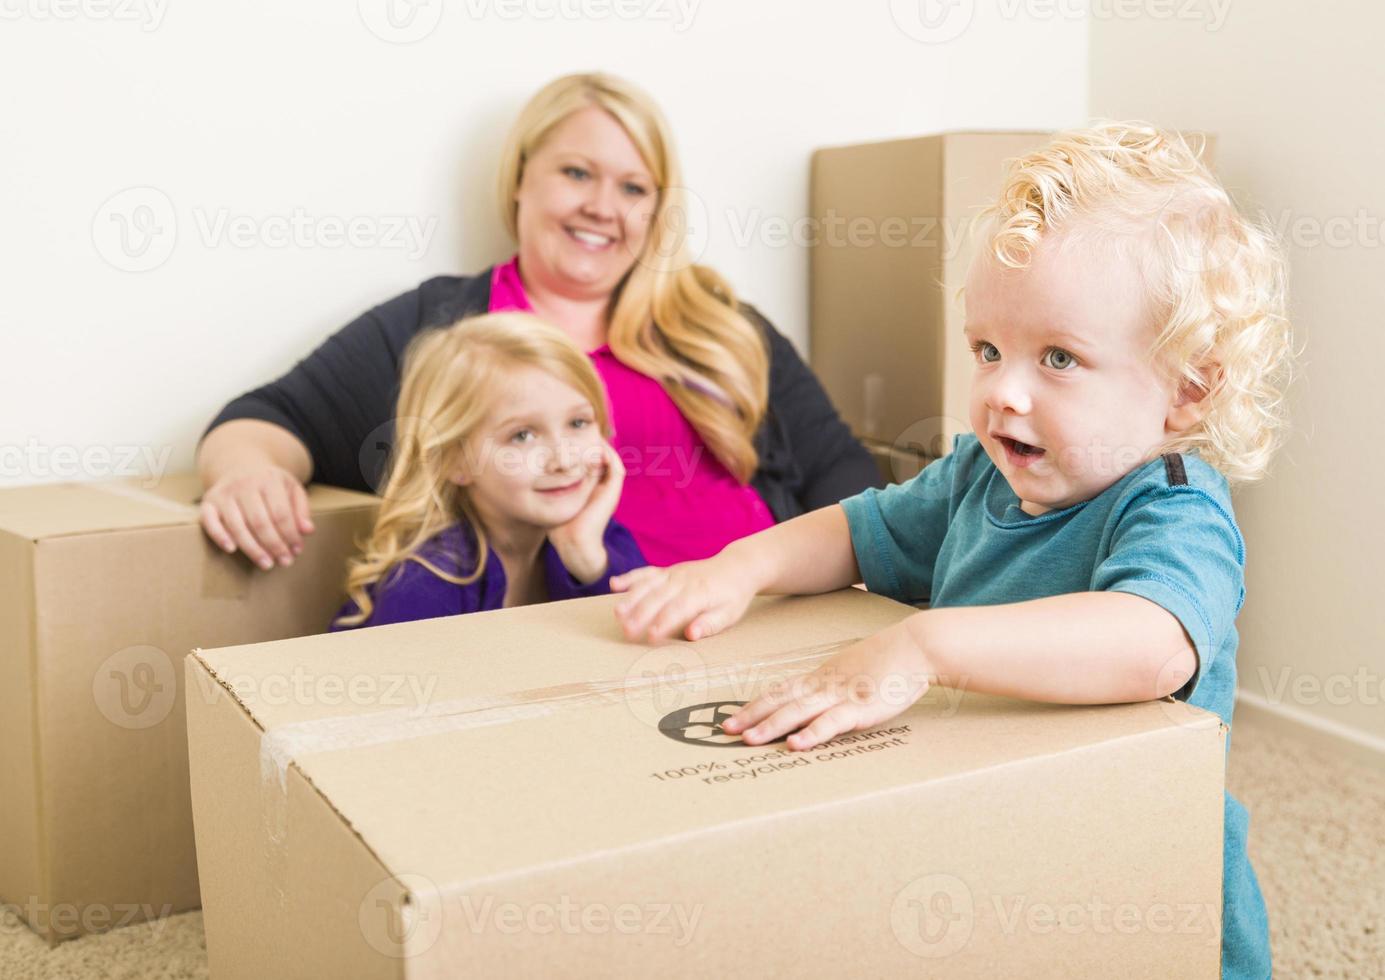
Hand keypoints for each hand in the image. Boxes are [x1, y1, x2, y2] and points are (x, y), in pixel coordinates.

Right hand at [199, 464, 313, 569]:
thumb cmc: (270, 484)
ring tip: (267, 564)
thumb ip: (301, 510)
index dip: (290, 535)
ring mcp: (225, 493)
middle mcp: (245, 484)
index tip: (297, 551)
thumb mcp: (292, 489)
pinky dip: (219, 536)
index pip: (281, 514)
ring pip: (238, 526)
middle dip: (274, 545)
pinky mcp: (208, 501)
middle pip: (260, 522)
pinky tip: (232, 550)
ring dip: (253, 549)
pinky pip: (210, 521)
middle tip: (284, 562)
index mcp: (269, 480)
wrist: (241, 464)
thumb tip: (308, 531)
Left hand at [548, 442, 624, 583]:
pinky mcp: (613, 492)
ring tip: (591, 436)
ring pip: (611, 461)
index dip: (585, 451)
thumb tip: (536, 473)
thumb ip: (551, 488)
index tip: (572, 441)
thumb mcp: (554, 501)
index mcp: (591, 491)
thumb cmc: (560, 525)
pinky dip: (609, 455)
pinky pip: (616, 467)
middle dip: (593, 446)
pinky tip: (597, 447)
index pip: (592, 464)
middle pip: (603, 460)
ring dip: (602, 448)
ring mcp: (609, 490)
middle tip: (582, 433)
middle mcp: (602, 489)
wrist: (573, 542)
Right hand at [611, 554, 758, 642]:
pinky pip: (646, 572)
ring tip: (617, 614)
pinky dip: (630, 577)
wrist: (737, 566)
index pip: (678, 609)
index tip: (651, 637)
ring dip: (630, 598)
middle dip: (641, 614)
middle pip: (658, 597)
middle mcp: (683, 580)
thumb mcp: (730, 614)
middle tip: (627, 632)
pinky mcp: (667, 570)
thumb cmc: (733, 595)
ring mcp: (673, 573)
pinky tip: (614, 584)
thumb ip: (710, 624)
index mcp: (700, 592)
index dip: (664, 623)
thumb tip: (691, 634)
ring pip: (648, 584)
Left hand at [721, 619, 932, 750]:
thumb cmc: (890, 660)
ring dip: (771, 726)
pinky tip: (796, 745)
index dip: (756, 705)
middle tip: (725, 730)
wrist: (917, 646)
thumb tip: (821, 699)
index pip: (781, 691)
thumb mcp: (856, 670)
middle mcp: (825, 685)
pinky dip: (812, 734)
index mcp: (823, 677)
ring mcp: (841, 696)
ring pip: (798, 711)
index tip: (734, 717)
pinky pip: (832, 722)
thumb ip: (838, 683)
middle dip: (752, 716)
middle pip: (781, 701)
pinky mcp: (861, 707)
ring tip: (749, 739)